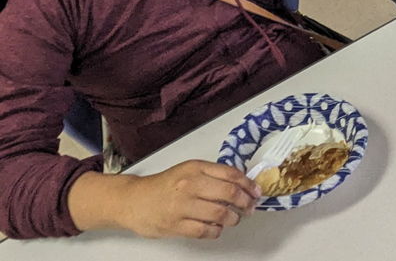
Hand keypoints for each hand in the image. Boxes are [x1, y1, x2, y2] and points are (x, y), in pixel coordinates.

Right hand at [120, 161, 259, 238]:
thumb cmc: (164, 185)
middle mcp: (190, 185)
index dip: (248, 184)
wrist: (134, 200)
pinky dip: (216, 231)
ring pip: (220, 214)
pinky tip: (216, 228)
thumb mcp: (189, 171)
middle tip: (249, 207)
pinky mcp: (175, 225)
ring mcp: (182, 206)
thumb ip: (213, 175)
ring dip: (233, 219)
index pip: (231, 175)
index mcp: (195, 168)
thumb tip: (242, 184)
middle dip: (245, 202)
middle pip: (229, 194)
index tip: (256, 191)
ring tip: (234, 219)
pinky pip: (205, 231)